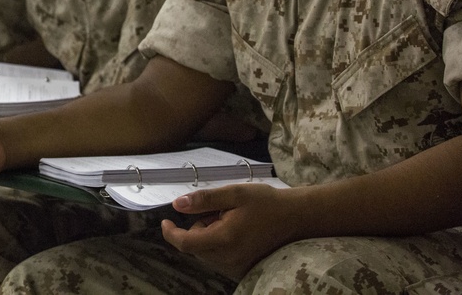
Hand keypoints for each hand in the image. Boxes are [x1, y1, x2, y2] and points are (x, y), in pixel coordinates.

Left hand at [162, 183, 301, 279]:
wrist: (296, 218)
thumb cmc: (266, 203)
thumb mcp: (234, 193)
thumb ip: (204, 200)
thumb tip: (177, 205)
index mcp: (224, 239)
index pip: (186, 243)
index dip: (171, 233)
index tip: (165, 221)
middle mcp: (229, 259)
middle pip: (195, 247)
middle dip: (197, 228)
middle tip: (217, 211)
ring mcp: (237, 267)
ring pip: (206, 253)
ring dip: (208, 236)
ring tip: (229, 219)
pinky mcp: (243, 269)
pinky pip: (219, 258)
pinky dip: (218, 244)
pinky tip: (234, 231)